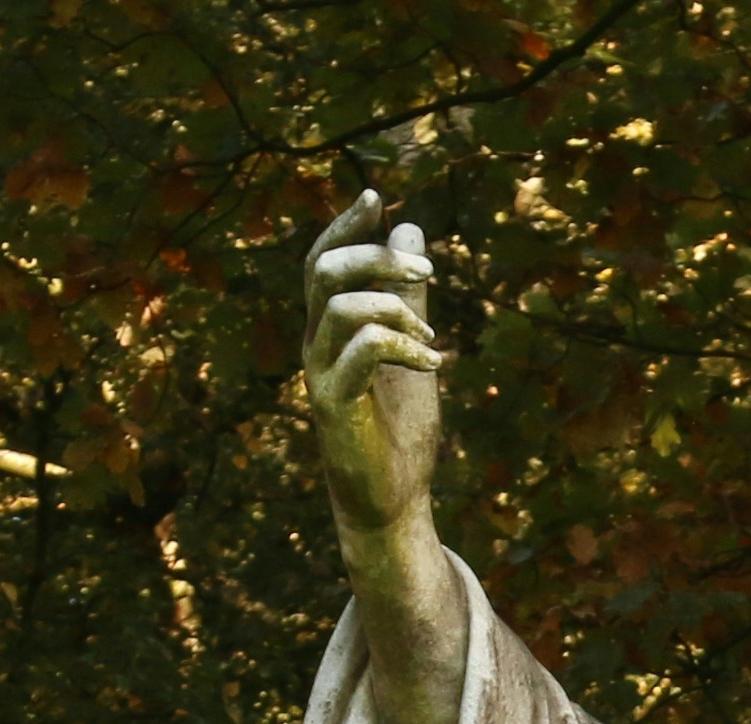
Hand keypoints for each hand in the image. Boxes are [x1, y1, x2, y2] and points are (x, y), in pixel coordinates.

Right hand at [307, 191, 443, 555]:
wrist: (391, 500)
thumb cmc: (398, 429)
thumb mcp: (412, 348)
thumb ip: (408, 294)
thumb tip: (409, 228)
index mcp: (330, 328)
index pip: (323, 260)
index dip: (345, 224)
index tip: (377, 196)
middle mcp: (316, 344)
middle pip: (325, 270)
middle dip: (378, 257)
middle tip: (429, 272)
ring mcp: (321, 373)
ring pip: (341, 306)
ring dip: (397, 309)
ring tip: (432, 339)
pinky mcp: (335, 405)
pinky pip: (361, 350)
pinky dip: (403, 346)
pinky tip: (434, 365)